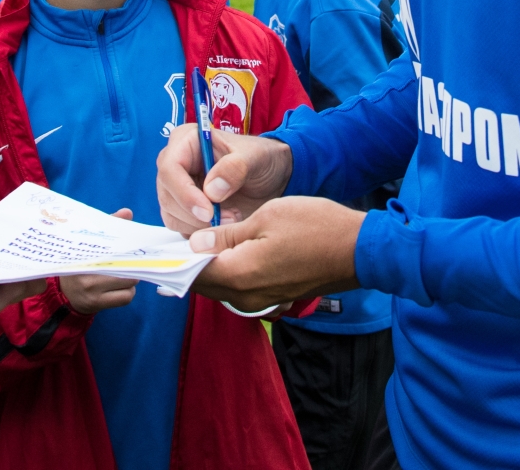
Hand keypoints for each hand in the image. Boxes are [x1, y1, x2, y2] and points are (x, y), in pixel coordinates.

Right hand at [58, 207, 137, 314]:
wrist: (63, 293)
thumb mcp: (90, 244)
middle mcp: (87, 274)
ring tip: (124, 274)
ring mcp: (92, 291)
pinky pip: (125, 298)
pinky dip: (128, 293)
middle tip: (130, 261)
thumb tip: (127, 212)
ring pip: (128, 284)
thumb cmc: (81, 263)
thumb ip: (109, 228)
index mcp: (85, 256)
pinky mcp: (97, 304)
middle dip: (131, 265)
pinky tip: (121, 288)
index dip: (127, 249)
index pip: (111, 249)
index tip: (135, 248)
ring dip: (131, 280)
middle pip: (124, 268)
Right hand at [156, 123, 293, 235]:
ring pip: (171, 214)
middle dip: (195, 215)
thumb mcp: (256, 157)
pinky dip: (201, 232)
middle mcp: (175, 163)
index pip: (169, 168)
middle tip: (229, 219)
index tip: (208, 212)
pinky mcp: (182, 208)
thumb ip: (235, 168)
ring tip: (232, 218)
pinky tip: (224, 225)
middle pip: (167, 195)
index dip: (184, 193)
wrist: (271, 177)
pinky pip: (180, 226)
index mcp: (186, 140)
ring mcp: (176, 187)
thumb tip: (211, 191)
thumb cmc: (260, 158)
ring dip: (200, 226)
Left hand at [188, 196, 364, 311]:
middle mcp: (247, 297)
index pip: (192, 272)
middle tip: (173, 238)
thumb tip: (195, 244)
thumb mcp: (266, 217)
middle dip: (186, 264)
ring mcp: (262, 301)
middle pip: (204, 283)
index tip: (160, 244)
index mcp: (240, 275)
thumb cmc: (315, 226)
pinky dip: (226, 272)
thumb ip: (226, 234)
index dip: (174, 258)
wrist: (359, 249)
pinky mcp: (274, 298)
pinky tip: (224, 250)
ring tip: (196, 240)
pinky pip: (239, 288)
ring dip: (207, 268)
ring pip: (221, 287)